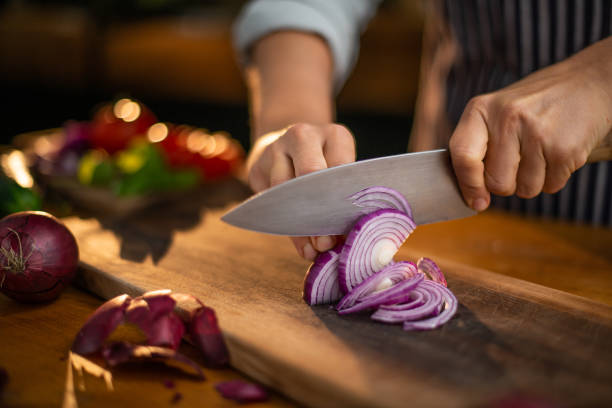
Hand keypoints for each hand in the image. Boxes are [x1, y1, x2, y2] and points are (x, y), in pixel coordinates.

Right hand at [247, 123, 355, 259]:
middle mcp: (304, 135)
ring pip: (285, 190)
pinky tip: (301, 246)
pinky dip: (287, 228)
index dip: (343, 200)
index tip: (347, 229)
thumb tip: (346, 240)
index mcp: (334, 135)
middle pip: (310, 173)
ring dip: (301, 226)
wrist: (287, 145)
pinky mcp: (257, 167)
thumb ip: (344, 199)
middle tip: (326, 243)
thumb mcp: (342, 172)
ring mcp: (276, 148)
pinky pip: (270, 202)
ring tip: (314, 250)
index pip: (341, 167)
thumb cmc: (326, 165)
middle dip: (319, 212)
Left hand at [449, 38, 611, 210]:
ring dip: (533, 181)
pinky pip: (551, 186)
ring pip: (525, 190)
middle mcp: (507, 118)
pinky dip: (555, 178)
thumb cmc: (535, 104)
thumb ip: (478, 147)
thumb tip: (472, 196)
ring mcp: (537, 133)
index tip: (477, 202)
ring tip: (541, 152)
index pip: (462, 156)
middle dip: (508, 183)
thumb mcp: (497, 112)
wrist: (588, 82)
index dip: (468, 185)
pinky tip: (558, 152)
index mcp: (481, 109)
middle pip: (496, 183)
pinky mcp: (564, 148)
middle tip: (520, 160)